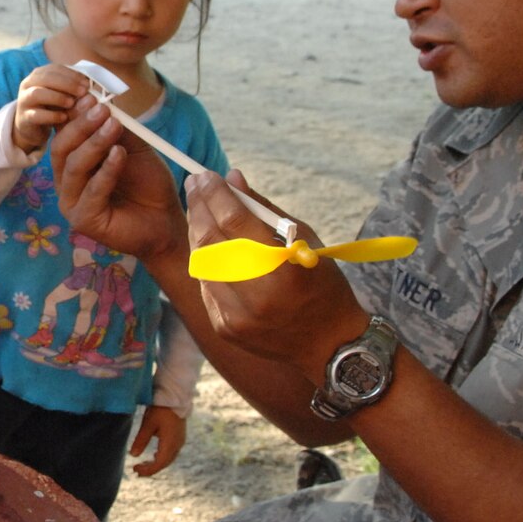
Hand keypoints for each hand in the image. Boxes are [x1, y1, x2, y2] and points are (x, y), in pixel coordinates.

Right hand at [12, 64, 89, 153]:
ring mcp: (24, 101)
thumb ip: (71, 87)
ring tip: (71, 103)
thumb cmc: (50, 107)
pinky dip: (51, 115)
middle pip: (46, 78)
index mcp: (38, 75)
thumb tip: (91, 83)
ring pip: (37, 93)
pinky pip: (36, 115)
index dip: (72, 74)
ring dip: (57, 97)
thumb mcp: (60, 94)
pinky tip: (64, 118)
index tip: (87, 83)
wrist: (31, 127)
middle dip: (67, 84)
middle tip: (83, 92)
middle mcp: (28, 84)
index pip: (55, 68)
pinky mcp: (24, 118)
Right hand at [49, 95, 185, 259]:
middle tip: (101, 109)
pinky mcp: (83, 220)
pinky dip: (106, 170)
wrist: (166, 219)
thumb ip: (114, 129)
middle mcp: (66, 181)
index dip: (72, 113)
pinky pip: (90, 191)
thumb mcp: (131, 148)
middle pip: (61, 148)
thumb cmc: (147, 184)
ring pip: (73, 167)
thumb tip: (97, 99)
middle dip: (80, 125)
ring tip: (113, 127)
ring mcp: (71, 202)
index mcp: (73, 162)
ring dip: (94, 143)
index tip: (90, 94)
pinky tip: (120, 154)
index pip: (62, 134)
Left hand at [130, 405, 186, 476]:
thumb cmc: (161, 409)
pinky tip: (154, 455)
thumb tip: (133, 455)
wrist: (176, 396)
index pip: (159, 463)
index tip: (135, 470)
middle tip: (137, 470)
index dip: (147, 470)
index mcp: (170, 443)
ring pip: (169, 458)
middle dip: (151, 469)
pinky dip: (162, 457)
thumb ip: (141, 440)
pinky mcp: (180, 436)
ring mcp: (180, 440)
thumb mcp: (148, 424)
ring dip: (157, 463)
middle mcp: (177, 445)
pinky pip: (172, 452)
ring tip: (143, 465)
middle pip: (164, 463)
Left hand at [185, 170, 366, 379]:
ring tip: (199, 211)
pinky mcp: (225, 328)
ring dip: (197, 233)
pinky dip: (205, 262)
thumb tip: (233, 177)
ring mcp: (237, 316)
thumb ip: (264, 209)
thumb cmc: (321, 283)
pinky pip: (205, 286)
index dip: (216, 194)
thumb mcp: (305, 239)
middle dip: (199, 208)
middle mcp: (257, 295)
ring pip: (202, 263)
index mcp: (283, 268)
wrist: (328, 345)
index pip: (235, 221)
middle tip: (194, 185)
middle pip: (212, 241)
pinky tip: (207, 244)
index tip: (205, 175)